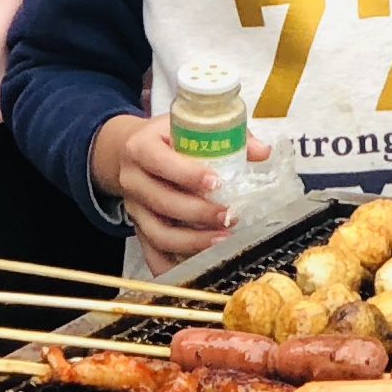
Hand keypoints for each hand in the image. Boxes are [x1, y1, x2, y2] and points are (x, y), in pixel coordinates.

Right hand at [93, 110, 252, 265]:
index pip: (161, 162)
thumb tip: (261, 151)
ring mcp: (133, 208)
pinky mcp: (137, 229)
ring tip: (222, 239)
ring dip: (192, 241)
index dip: (188, 174)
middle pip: (162, 202)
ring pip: (158, 233)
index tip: (216, 182)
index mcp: (141, 147)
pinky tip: (198, 266)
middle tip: (229, 215)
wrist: (129, 151)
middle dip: (198, 213)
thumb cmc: (167, 138)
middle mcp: (132, 179)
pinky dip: (173, 266)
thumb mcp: (188, 126)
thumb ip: (225, 135)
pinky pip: (152, 254)